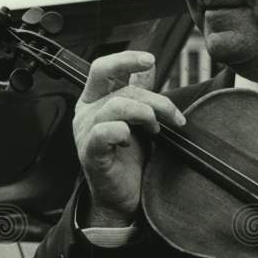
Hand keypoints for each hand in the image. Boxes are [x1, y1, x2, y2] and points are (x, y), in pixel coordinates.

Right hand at [72, 51, 186, 225]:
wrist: (124, 197)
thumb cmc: (128, 160)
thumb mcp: (137, 120)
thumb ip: (138, 92)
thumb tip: (148, 66)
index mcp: (95, 100)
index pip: (103, 68)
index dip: (125, 60)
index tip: (149, 60)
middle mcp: (87, 112)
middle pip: (118, 87)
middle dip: (152, 97)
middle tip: (172, 115)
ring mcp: (86, 132)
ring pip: (117, 106)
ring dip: (145, 114)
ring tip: (155, 131)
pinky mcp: (90, 152)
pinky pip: (105, 132)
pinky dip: (122, 132)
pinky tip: (130, 142)